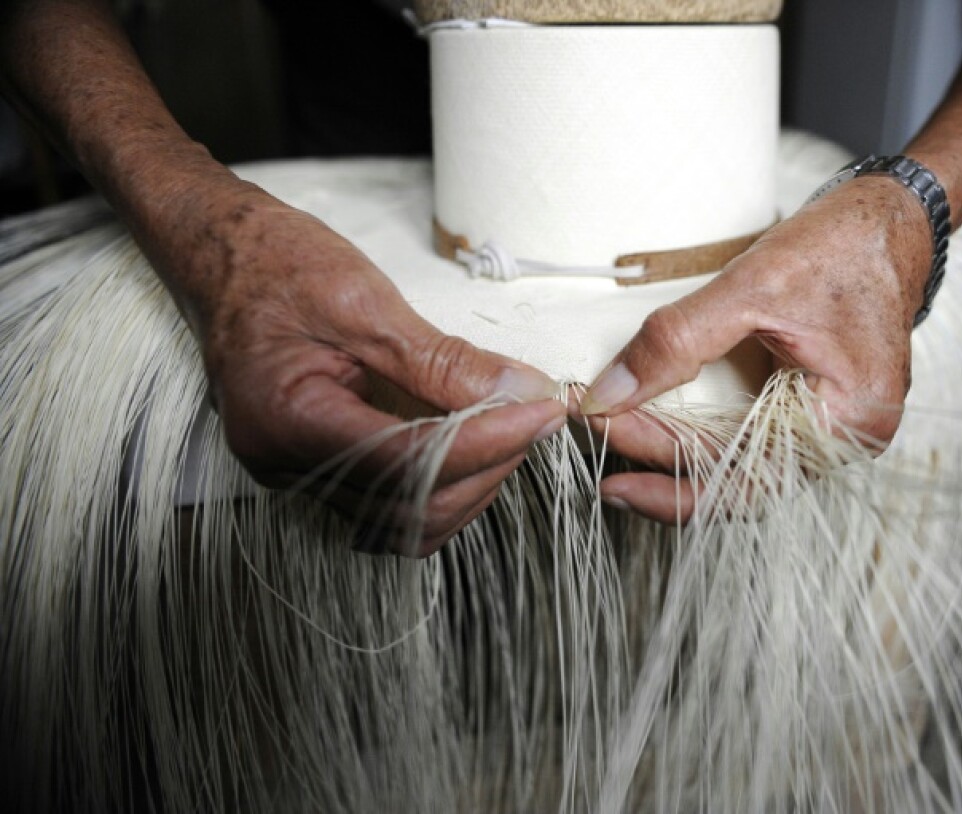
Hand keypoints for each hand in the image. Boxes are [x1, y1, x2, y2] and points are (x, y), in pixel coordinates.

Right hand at [161, 182, 564, 555]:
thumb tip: (520, 390)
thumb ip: (443, 358)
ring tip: (507, 424)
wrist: (218, 253)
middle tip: (533, 412)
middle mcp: (285, 463)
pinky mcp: (317, 469)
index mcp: (286, 418)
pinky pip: (391, 504)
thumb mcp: (362, 299)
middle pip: (413, 507)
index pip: (409, 463)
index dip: (489, 443)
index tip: (542, 411)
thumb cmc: (274, 262)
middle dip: (488, 466)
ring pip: (407, 522)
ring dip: (471, 482)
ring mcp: (298, 473)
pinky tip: (470, 441)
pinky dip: (442, 483)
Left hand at [576, 177, 932, 522]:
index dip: (657, 462)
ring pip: (736, 466)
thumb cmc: (840, 246)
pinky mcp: (813, 413)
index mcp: (845, 422)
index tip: (596, 428)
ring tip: (611, 431)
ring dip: (672, 451)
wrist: (890, 221)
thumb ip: (676, 342)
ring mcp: (830, 431)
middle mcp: (843, 442)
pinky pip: (748, 440)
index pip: (735, 474)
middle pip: (732, 480)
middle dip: (655, 460)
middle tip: (590, 432)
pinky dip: (699, 432)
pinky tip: (654, 420)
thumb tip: (609, 392)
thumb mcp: (750, 287)